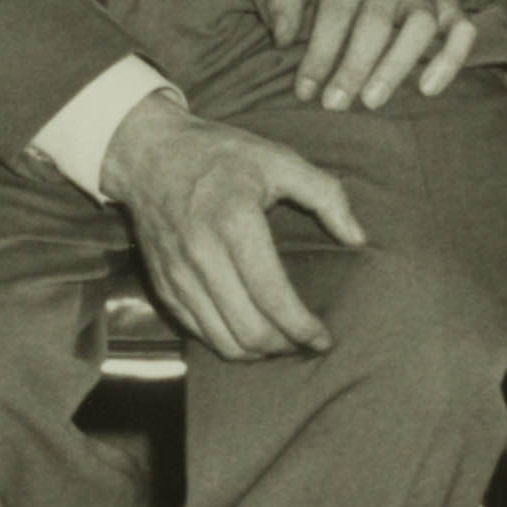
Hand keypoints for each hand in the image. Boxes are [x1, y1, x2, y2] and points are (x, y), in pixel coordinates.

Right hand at [103, 94, 361, 363]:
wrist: (149, 154)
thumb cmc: (220, 155)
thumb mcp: (278, 158)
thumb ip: (326, 194)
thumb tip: (357, 238)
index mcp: (235, 222)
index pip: (272, 295)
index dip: (302, 327)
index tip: (323, 338)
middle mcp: (202, 255)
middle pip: (247, 328)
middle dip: (284, 346)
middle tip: (306, 342)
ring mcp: (178, 274)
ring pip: (221, 340)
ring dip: (257, 352)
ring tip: (281, 341)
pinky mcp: (163, 285)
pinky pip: (197, 332)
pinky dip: (226, 342)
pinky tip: (247, 331)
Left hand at [273, 0, 472, 113]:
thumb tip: (281, 39)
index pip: (336, 12)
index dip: (319, 54)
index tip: (304, 91)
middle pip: (377, 21)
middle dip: (354, 66)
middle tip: (335, 104)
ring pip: (422, 25)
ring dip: (397, 65)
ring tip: (372, 100)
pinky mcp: (452, 4)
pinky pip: (463, 30)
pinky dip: (451, 60)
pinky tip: (428, 89)